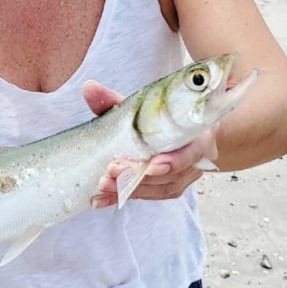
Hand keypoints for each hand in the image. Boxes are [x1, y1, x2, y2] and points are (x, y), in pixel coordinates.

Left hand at [83, 80, 218, 207]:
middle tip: (112, 171)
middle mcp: (194, 161)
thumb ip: (114, 100)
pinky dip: (122, 198)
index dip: (174, 161)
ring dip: (129, 189)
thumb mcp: (142, 106)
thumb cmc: (164, 116)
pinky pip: (147, 196)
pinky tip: (101, 199)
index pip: (191, 153)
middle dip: (139, 176)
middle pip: (170, 175)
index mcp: (197, 136)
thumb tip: (89, 88)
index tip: (151, 164)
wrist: (184, 130)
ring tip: (103, 185)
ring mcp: (183, 178)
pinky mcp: (168, 189)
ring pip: (159, 189)